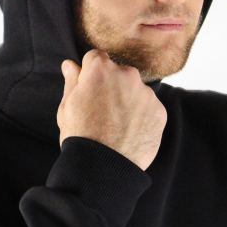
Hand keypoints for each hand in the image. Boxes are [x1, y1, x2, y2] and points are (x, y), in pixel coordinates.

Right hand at [57, 50, 166, 170]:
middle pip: (119, 72)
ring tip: (117, 126)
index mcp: (100, 69)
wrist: (103, 168)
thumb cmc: (80, 137)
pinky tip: (130, 133)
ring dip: (128, 101)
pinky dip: (142, 117)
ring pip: (136, 90)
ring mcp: (146, 93)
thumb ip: (72, 82)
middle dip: (112, 86)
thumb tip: (70, 65)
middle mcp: (126, 74)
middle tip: (103, 112)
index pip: (96, 58)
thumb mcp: (67, 108)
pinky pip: (149, 108)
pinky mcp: (159, 111)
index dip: (91, 74)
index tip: (89, 90)